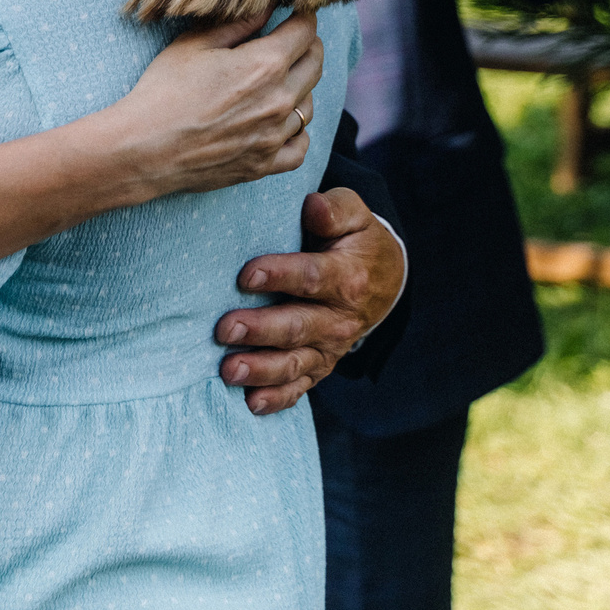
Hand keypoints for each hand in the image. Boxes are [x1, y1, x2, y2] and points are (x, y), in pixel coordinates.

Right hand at [110, 11, 321, 197]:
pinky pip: (300, 146)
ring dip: (300, 88)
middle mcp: (279, 101)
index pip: (305, 31)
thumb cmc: (163, 91)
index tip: (296, 13)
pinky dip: (296, 132)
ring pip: (309, 105)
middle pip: (316, 64)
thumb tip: (268, 6)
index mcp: (265, 65)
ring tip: (279, 82)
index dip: (303, 16)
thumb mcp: (194, 45)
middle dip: (308, 45)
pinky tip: (280, 123)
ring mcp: (275, 136)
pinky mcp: (265, 165)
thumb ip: (238, 23)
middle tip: (291, 40)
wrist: (143, 149)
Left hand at [217, 188, 406, 415]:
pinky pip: (300, 387)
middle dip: (260, 330)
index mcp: (346, 277)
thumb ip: (334, 209)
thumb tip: (313, 206)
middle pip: (297, 326)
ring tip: (229, 371)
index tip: (246, 276)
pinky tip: (252, 403)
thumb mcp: (355, 215)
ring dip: (262, 369)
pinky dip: (277, 398)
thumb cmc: (355, 240)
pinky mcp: (320, 365)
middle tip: (225, 330)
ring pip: (295, 362)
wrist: (384, 280)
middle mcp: (339, 318)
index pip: (310, 277)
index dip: (279, 276)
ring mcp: (330, 347)